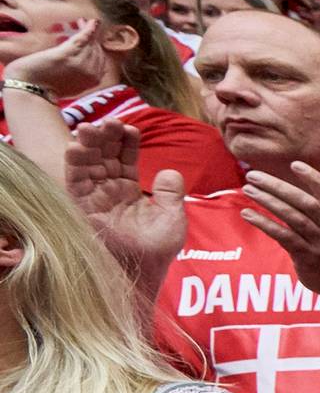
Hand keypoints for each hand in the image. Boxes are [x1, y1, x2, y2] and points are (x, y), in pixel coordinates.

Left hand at [2, 16, 111, 94]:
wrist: (29, 91)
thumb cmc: (44, 89)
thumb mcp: (69, 86)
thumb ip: (80, 76)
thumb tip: (82, 65)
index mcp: (93, 81)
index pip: (101, 61)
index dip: (97, 49)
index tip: (93, 41)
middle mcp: (91, 72)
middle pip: (98, 51)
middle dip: (94, 39)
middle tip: (88, 27)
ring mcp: (81, 63)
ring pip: (91, 44)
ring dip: (89, 30)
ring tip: (85, 22)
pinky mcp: (68, 54)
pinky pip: (83, 39)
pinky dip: (89, 29)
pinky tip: (91, 22)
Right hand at [63, 121, 185, 283]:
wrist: (142, 272)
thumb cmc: (157, 250)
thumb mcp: (171, 218)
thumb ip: (170, 194)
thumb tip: (170, 172)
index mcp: (128, 190)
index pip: (125, 158)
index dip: (126, 142)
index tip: (131, 128)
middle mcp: (108, 190)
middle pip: (103, 155)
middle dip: (105, 137)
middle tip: (108, 120)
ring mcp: (93, 198)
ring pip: (86, 164)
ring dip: (87, 145)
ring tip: (90, 127)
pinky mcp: (81, 207)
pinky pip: (74, 181)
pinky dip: (74, 163)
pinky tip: (76, 147)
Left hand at [238, 161, 319, 298]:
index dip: (314, 179)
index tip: (295, 165)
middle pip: (306, 202)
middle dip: (279, 187)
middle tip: (254, 175)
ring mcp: (318, 242)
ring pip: (293, 218)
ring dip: (269, 202)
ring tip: (248, 190)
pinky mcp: (306, 256)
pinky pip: (284, 237)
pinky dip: (265, 224)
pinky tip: (248, 214)